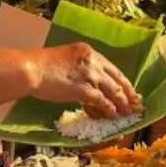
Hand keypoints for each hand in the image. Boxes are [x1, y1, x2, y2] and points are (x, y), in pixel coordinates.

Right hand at [26, 43, 140, 118]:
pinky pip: (102, 101)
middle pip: (117, 78)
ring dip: (122, 103)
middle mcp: (93, 61)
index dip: (122, 80)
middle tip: (136, 102)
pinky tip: (113, 114)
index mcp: (88, 52)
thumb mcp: (65, 59)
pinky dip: (109, 109)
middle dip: (128, 92)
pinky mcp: (83, 89)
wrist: (30, 69)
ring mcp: (89, 75)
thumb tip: (87, 83)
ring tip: (127, 112)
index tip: (129, 88)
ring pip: (113, 90)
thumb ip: (80, 67)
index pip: (111, 67)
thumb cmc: (41, 66)